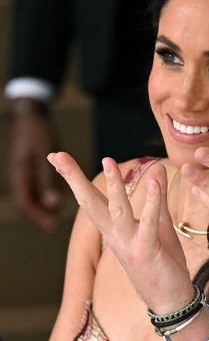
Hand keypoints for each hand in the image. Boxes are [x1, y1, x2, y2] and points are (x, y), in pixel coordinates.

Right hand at [9, 107, 61, 229]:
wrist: (30, 114)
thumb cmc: (39, 133)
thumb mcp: (44, 154)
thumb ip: (49, 177)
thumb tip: (54, 203)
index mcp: (22, 174)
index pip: (26, 202)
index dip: (37, 215)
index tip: (49, 226)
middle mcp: (20, 174)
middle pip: (27, 200)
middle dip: (38, 213)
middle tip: (50, 225)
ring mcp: (23, 170)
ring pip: (31, 192)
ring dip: (41, 203)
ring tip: (53, 212)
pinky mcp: (29, 165)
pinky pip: (34, 183)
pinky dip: (43, 191)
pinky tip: (55, 193)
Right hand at [47, 153, 194, 312]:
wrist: (171, 300)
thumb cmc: (163, 263)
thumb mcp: (159, 225)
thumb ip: (157, 197)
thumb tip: (156, 167)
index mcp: (115, 230)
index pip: (91, 200)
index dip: (74, 178)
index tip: (57, 156)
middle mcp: (115, 236)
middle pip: (90, 203)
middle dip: (73, 179)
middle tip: (56, 155)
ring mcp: (129, 245)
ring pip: (117, 211)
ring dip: (114, 186)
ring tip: (108, 160)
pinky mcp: (147, 251)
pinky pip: (148, 224)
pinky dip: (151, 203)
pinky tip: (154, 183)